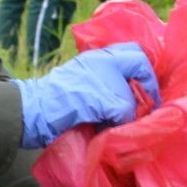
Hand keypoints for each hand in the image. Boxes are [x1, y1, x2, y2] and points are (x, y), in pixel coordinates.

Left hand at [16, 42, 160, 147]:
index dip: (150, 81)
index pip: (141, 60)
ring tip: (127, 122)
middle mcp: (102, 67)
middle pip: (134, 73)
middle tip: (142, 112)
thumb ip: (127, 107)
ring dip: (128, 107)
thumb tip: (136, 119)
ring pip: (122, 91)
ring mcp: (93, 83)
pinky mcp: (86, 101)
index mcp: (107, 59)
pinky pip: (109, 105)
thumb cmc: (69, 100)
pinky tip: (113, 127)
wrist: (35, 114)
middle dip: (140, 93)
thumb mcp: (105, 101)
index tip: (151, 104)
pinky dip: (114, 116)